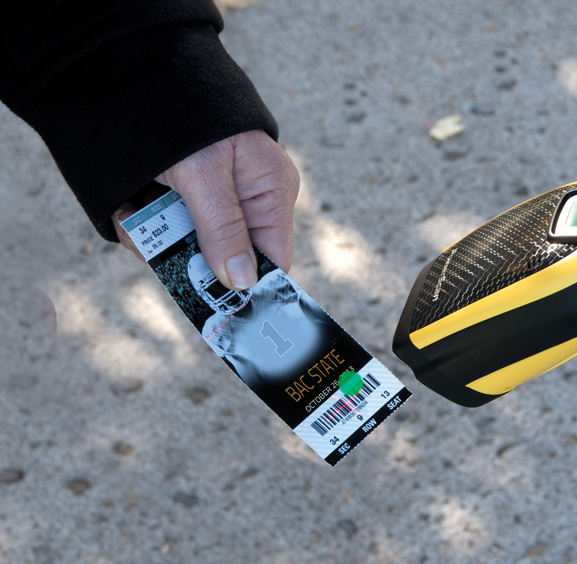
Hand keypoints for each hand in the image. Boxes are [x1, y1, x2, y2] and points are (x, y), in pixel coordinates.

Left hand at [113, 130, 299, 288]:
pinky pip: (167, 229)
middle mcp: (249, 201)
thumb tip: (242, 283)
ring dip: (157, 240)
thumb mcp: (204, 176)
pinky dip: (143, 223)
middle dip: (187, 258)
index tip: (218, 306)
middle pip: (228, 258)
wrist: (140, 70)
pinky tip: (130, 206)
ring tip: (134, 214)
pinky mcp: (187, 198)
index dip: (249, 286)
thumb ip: (224, 229)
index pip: (273, 259)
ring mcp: (217, 201)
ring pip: (191, 248)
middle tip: (155, 245)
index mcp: (271, 193)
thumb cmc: (186, 114)